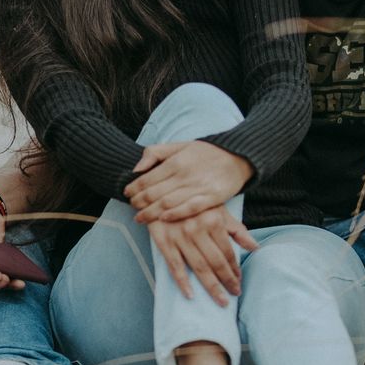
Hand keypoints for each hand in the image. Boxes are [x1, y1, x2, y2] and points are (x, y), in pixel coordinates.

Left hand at [125, 141, 254, 222]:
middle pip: (155, 193)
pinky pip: (190, 208)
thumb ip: (156, 153)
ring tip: (140, 218)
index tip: (127, 193)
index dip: (134, 188)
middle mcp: (185, 174)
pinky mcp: (211, 198)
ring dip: (151, 212)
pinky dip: (175, 214)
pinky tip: (163, 219)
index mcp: (176, 161)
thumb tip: (136, 169)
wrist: (237, 157)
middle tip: (132, 207)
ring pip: (168, 203)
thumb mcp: (179, 145)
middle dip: (139, 202)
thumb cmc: (205, 153)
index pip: (148, 177)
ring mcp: (199, 187)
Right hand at [148, 204, 257, 305]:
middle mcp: (198, 229)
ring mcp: (180, 237)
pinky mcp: (164, 241)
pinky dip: (182, 282)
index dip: (235, 267)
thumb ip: (237, 229)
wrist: (162, 191)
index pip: (228, 251)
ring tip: (221, 301)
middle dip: (227, 280)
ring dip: (211, 286)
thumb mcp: (218, 209)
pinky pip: (174, 266)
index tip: (239, 279)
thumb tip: (255, 247)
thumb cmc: (194, 202)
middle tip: (235, 294)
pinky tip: (190, 295)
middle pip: (216, 262)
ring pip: (199, 267)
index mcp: (213, 221)